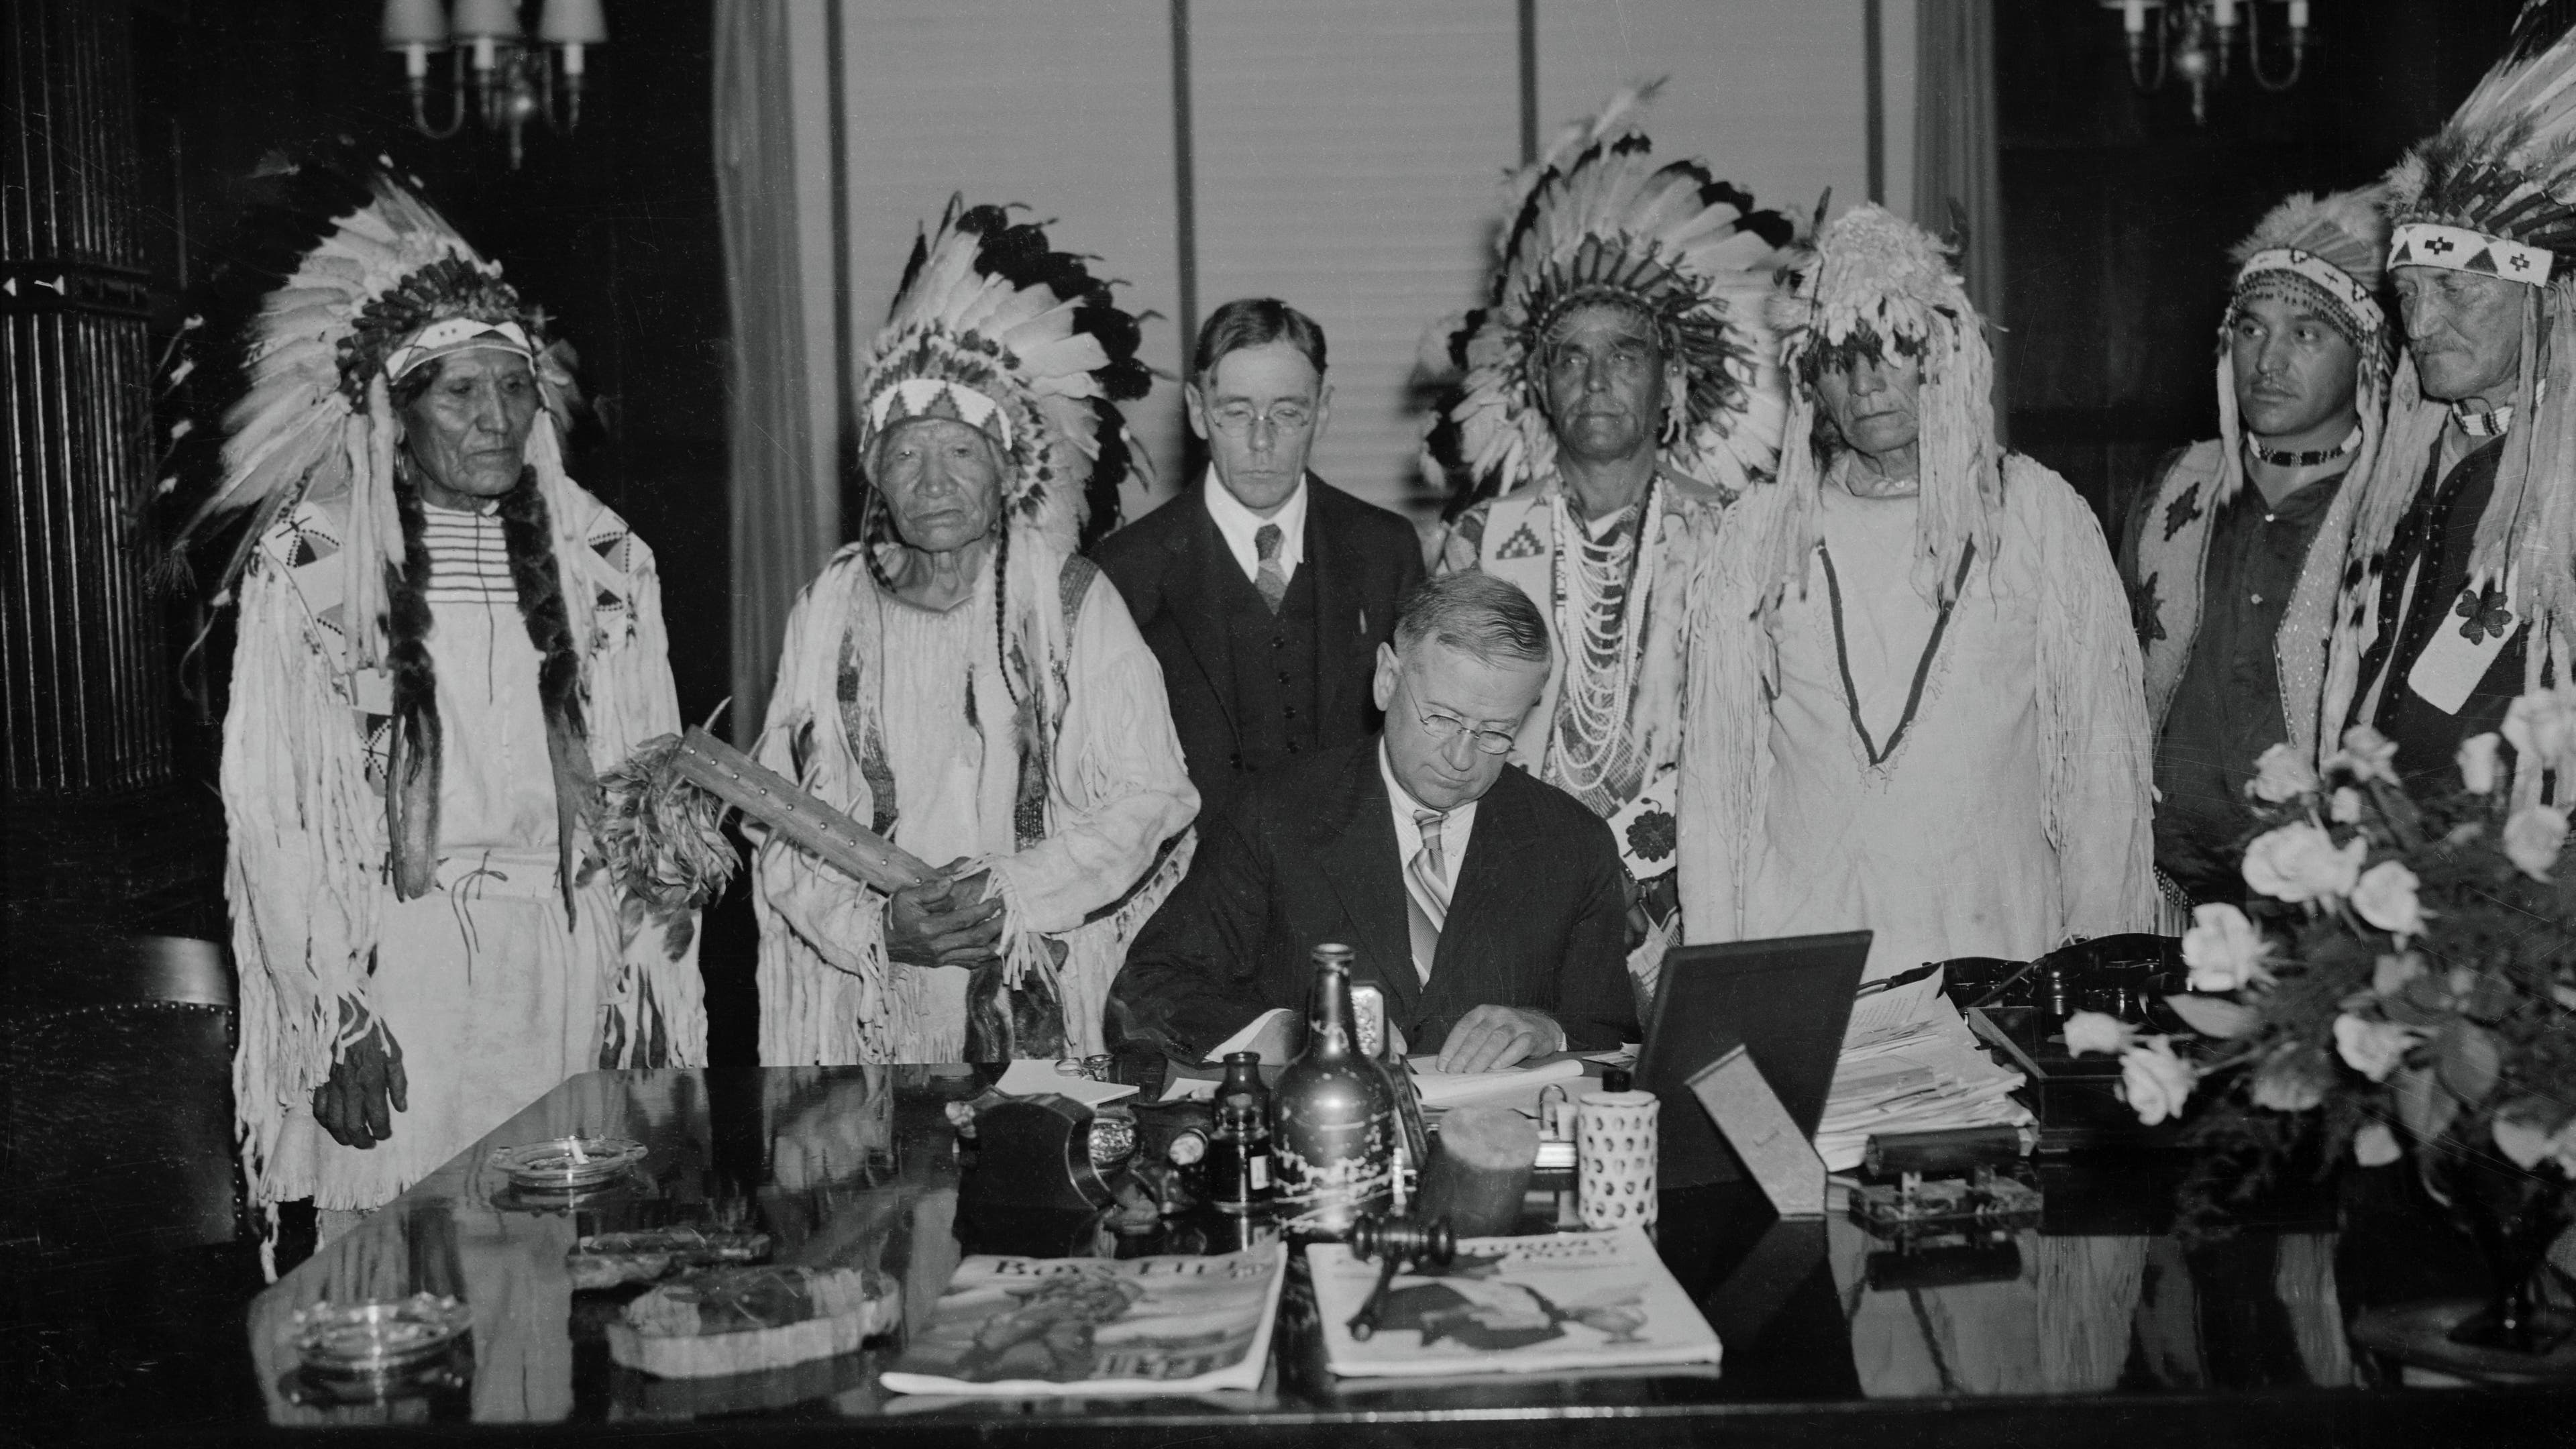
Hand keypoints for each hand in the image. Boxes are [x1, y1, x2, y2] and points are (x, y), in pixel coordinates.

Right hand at [312, 1018, 407, 1148]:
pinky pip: (318, 1110)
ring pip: (333, 1123)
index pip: (378, 1119)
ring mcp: (332, 1087)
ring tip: (351, 1140)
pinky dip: (325, 1122)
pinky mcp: (318, 1082)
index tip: (385, 1135)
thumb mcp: (395, 1054)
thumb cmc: (371, 1033)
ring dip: (342, 1137)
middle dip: (362, 1141)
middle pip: (353, 1127)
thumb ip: (399, 1083)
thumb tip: (402, 1108)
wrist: (341, 1015)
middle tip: (369, 1144)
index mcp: (373, 1082)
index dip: (382, 1133)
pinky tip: (332, 1125)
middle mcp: (351, 1089)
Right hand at [885, 860, 1003, 968]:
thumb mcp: (904, 896)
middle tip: (1012, 915)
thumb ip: (929, 889)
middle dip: (997, 926)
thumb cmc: (892, 916)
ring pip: (977, 955)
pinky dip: (987, 957)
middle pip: (976, 939)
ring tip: (1013, 933)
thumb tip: (951, 880)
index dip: (984, 910)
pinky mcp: (942, 965)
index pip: (964, 920)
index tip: (998, 900)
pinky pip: (970, 963)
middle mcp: (937, 947)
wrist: (878, 944)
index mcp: (928, 929)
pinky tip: (999, 948)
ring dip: (998, 944)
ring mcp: (941, 958)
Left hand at [1435, 1005, 1559, 1073]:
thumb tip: (1450, 1065)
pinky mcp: (1533, 1036)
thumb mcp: (1487, 1031)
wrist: (1543, 1027)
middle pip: (1478, 1034)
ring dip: (1482, 1057)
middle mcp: (1498, 1015)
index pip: (1463, 1028)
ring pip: (1497, 1039)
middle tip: (1453, 1071)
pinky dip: (1507, 1057)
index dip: (1451, 1046)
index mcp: (1483, 1012)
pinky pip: (1519, 1046)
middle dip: (1464, 1054)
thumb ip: (1471, 1043)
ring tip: (1471, 1072)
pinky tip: (1496, 1068)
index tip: (1442, 1064)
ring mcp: (1516, 1024)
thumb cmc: (1508, 1033)